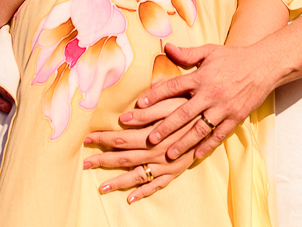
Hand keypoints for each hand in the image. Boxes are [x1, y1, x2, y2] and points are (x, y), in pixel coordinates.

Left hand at [81, 98, 197, 203]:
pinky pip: (156, 186)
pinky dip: (143, 193)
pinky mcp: (175, 173)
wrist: (216, 120)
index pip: (121, 138)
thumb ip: (149, 110)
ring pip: (137, 177)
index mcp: (153, 134)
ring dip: (118, 182)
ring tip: (101, 187)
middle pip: (124, 159)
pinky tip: (130, 199)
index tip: (87, 138)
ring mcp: (166, 166)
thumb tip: (125, 117)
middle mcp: (157, 153)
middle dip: (103, 161)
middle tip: (85, 164)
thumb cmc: (192, 106)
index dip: (103, 138)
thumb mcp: (171, 102)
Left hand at [134, 43, 274, 161]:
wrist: (263, 66)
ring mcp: (224, 108)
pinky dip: (207, 146)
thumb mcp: (210, 52)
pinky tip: (195, 155)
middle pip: (184, 113)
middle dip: (165, 126)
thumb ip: (187, 53)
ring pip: (200, 129)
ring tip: (169, 154)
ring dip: (183, 142)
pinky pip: (219, 135)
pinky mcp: (235, 118)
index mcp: (202, 77)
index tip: (139, 105)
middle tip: (150, 139)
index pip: (174, 87)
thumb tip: (167, 47)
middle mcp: (211, 94)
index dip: (156, 95)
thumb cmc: (233, 58)